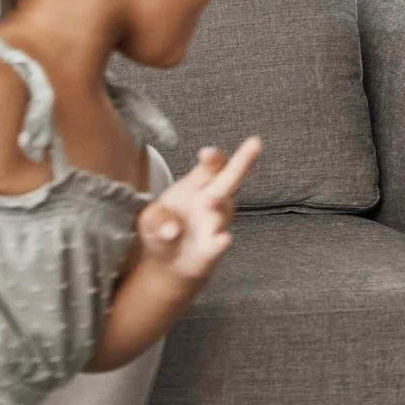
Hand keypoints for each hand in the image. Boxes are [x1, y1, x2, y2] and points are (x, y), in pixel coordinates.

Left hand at [136, 137, 262, 282]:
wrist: (167, 262)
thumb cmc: (161, 229)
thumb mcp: (148, 220)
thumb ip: (155, 219)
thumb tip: (172, 228)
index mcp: (197, 185)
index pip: (210, 166)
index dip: (213, 158)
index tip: (206, 153)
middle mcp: (213, 200)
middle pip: (230, 178)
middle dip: (243, 161)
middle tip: (255, 142)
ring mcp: (216, 223)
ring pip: (223, 210)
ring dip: (218, 207)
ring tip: (211, 200)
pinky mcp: (213, 248)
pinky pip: (219, 243)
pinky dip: (220, 242)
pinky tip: (222, 239)